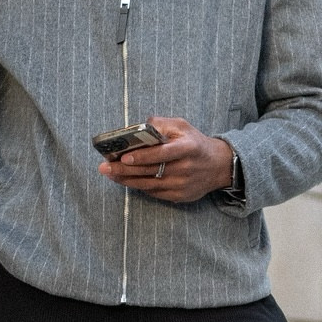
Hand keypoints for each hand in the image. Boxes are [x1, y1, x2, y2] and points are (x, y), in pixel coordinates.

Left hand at [99, 116, 234, 204]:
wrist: (218, 166)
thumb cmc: (195, 143)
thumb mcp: (182, 127)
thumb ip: (161, 124)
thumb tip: (139, 128)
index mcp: (188, 148)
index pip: (162, 153)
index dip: (142, 156)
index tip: (123, 157)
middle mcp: (185, 168)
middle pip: (150, 171)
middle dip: (124, 169)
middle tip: (104, 167)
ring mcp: (182, 185)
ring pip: (148, 184)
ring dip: (126, 180)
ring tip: (109, 174)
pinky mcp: (180, 196)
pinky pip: (154, 192)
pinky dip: (138, 186)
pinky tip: (126, 180)